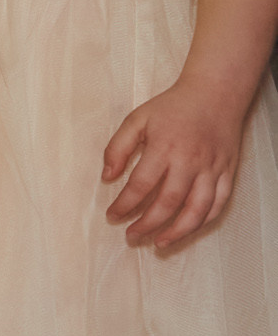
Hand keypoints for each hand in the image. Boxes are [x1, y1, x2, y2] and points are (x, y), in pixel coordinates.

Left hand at [103, 80, 243, 248]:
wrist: (216, 92)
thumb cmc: (172, 107)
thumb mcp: (137, 119)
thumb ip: (117, 147)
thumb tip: (107, 177)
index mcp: (165, 147)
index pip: (141, 185)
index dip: (125, 205)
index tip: (112, 216)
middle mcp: (191, 160)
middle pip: (169, 202)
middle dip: (148, 224)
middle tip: (131, 236)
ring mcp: (212, 167)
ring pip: (198, 208)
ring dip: (178, 230)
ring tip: (159, 243)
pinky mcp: (228, 170)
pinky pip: (220, 201)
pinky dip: (204, 220)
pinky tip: (188, 229)